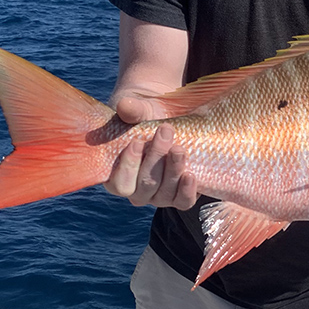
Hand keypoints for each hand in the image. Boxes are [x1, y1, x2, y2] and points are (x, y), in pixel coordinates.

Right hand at [103, 95, 197, 209]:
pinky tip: (190, 175)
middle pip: (144, 186)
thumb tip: (125, 105)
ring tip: (178, 148)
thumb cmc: (147, 116)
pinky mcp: (180, 195)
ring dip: (172, 170)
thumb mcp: (139, 110)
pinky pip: (184, 202)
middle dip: (155, 158)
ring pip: (165, 193)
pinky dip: (187, 190)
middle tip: (165, 132)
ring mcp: (160, 196)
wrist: (171, 118)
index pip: (119, 183)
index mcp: (118, 175)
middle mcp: (138, 191)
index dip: (128, 165)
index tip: (137, 142)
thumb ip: (132, 110)